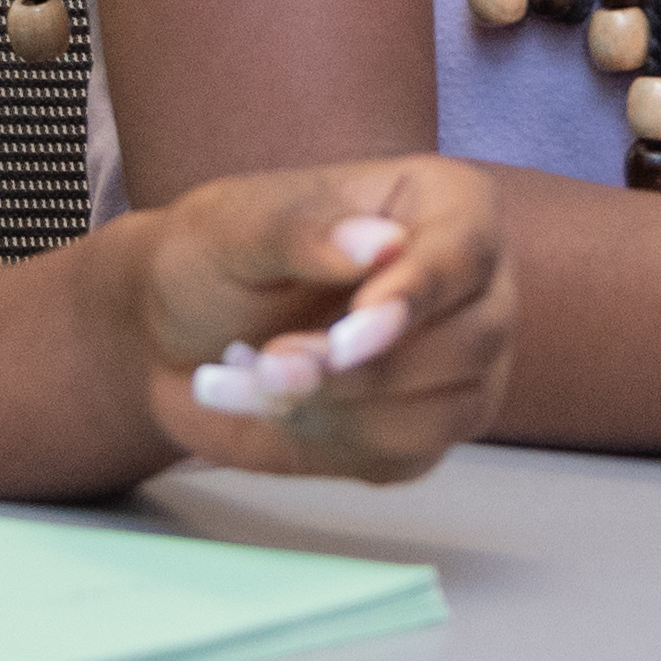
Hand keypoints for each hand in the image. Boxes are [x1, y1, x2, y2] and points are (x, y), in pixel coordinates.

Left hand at [124, 156, 511, 482]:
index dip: (414, 298)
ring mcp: (465, 363)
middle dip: (361, 370)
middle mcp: (475, 285)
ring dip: (340, 409)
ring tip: (256, 379)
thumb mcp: (234, 227)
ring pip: (446, 411)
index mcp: (445, 205)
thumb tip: (380, 245)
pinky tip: (277, 407)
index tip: (346, 339)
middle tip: (269, 363)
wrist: (185, 329)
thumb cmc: (219, 255)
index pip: (466, 250)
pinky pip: (405, 455)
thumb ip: (301, 231)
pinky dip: (329, 441)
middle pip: (469, 342)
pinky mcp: (431, 429)